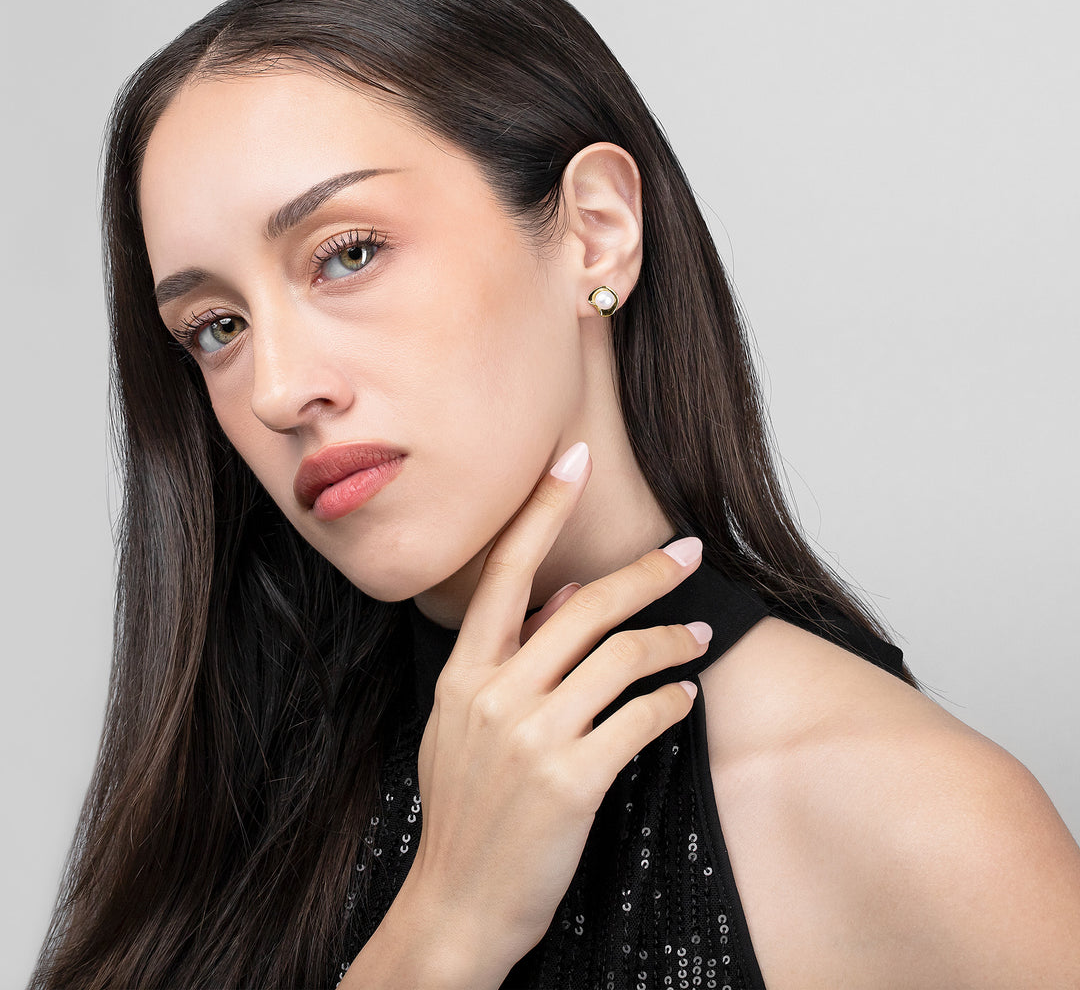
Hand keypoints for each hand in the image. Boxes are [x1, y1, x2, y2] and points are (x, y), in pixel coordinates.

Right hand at [404, 441, 709, 982]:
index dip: (542, 509)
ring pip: (621, 657)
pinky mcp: (571, 779)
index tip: (574, 459)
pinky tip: (684, 698)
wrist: (456, 904)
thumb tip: (557, 602)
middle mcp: (495, 693)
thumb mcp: (462, 726)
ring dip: (672, 640)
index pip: (506, 571)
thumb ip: (506, 661)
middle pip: (584, 605)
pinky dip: (670, 701)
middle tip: (685, 553)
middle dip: (644, 572)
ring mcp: (532, 736)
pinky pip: (639, 720)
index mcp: (464, 673)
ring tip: (698, 637)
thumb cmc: (465, 811)